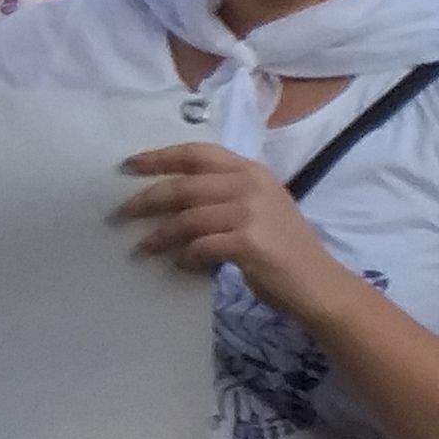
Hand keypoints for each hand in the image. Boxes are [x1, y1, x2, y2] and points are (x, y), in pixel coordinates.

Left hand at [114, 141, 345, 308]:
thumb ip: (223, 197)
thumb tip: (169, 203)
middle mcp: (250, 184)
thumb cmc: (283, 250)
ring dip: (159, 235)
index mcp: (250, 171)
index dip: (159, 157)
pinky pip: (201, 246)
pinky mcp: (249, 242)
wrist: (319, 284)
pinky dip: (185, 256)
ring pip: (187, 218)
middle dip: (146, 199)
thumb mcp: (257, 209)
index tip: (128, 165)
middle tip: (119, 213)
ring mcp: (251, 212)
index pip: (196, 153)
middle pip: (184, 185)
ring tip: (142, 248)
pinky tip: (180, 264)